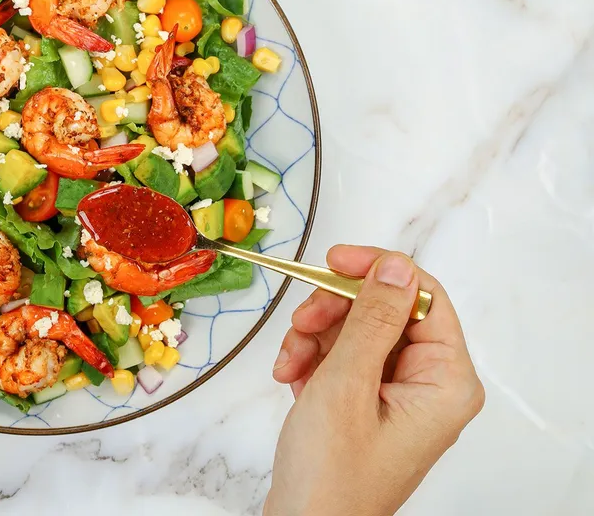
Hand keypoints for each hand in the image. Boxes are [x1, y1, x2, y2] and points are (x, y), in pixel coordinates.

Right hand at [264, 246, 483, 515]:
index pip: (424, 297)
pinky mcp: (371, 403)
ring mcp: (400, 395)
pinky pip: (344, 357)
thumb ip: (372, 320)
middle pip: (385, 311)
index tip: (333, 260)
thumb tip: (395, 268)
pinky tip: (292, 379)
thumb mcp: (346, 384)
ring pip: (357, 331)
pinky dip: (313, 360)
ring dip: (315, 339)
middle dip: (334, 313)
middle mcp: (431, 386)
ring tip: (288, 364)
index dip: (377, 271)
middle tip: (300, 325)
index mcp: (446, 382)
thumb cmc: (331, 474)